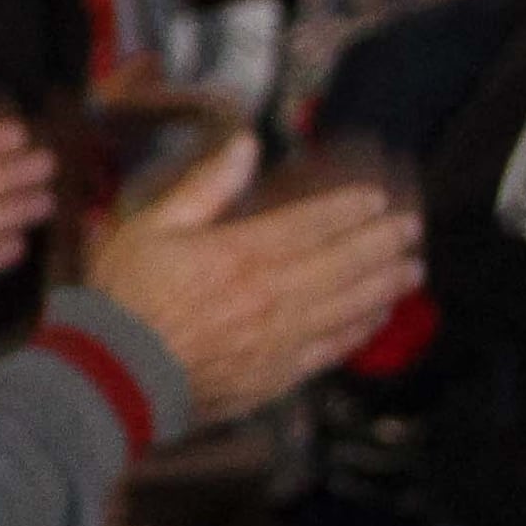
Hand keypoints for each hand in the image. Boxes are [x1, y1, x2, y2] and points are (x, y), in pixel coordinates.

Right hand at [81, 131, 424, 431]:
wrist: (113, 379)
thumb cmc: (126, 301)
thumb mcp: (151, 228)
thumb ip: (205, 187)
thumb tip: (247, 146)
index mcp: (240, 254)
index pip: (312, 225)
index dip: (349, 210)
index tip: (376, 199)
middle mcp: (270, 296)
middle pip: (343, 264)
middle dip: (382, 243)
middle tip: (412, 228)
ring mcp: (278, 339)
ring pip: (347, 306)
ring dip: (384, 285)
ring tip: (412, 269)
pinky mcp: (276, 375)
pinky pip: (331, 349)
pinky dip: (360, 330)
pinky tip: (377, 316)